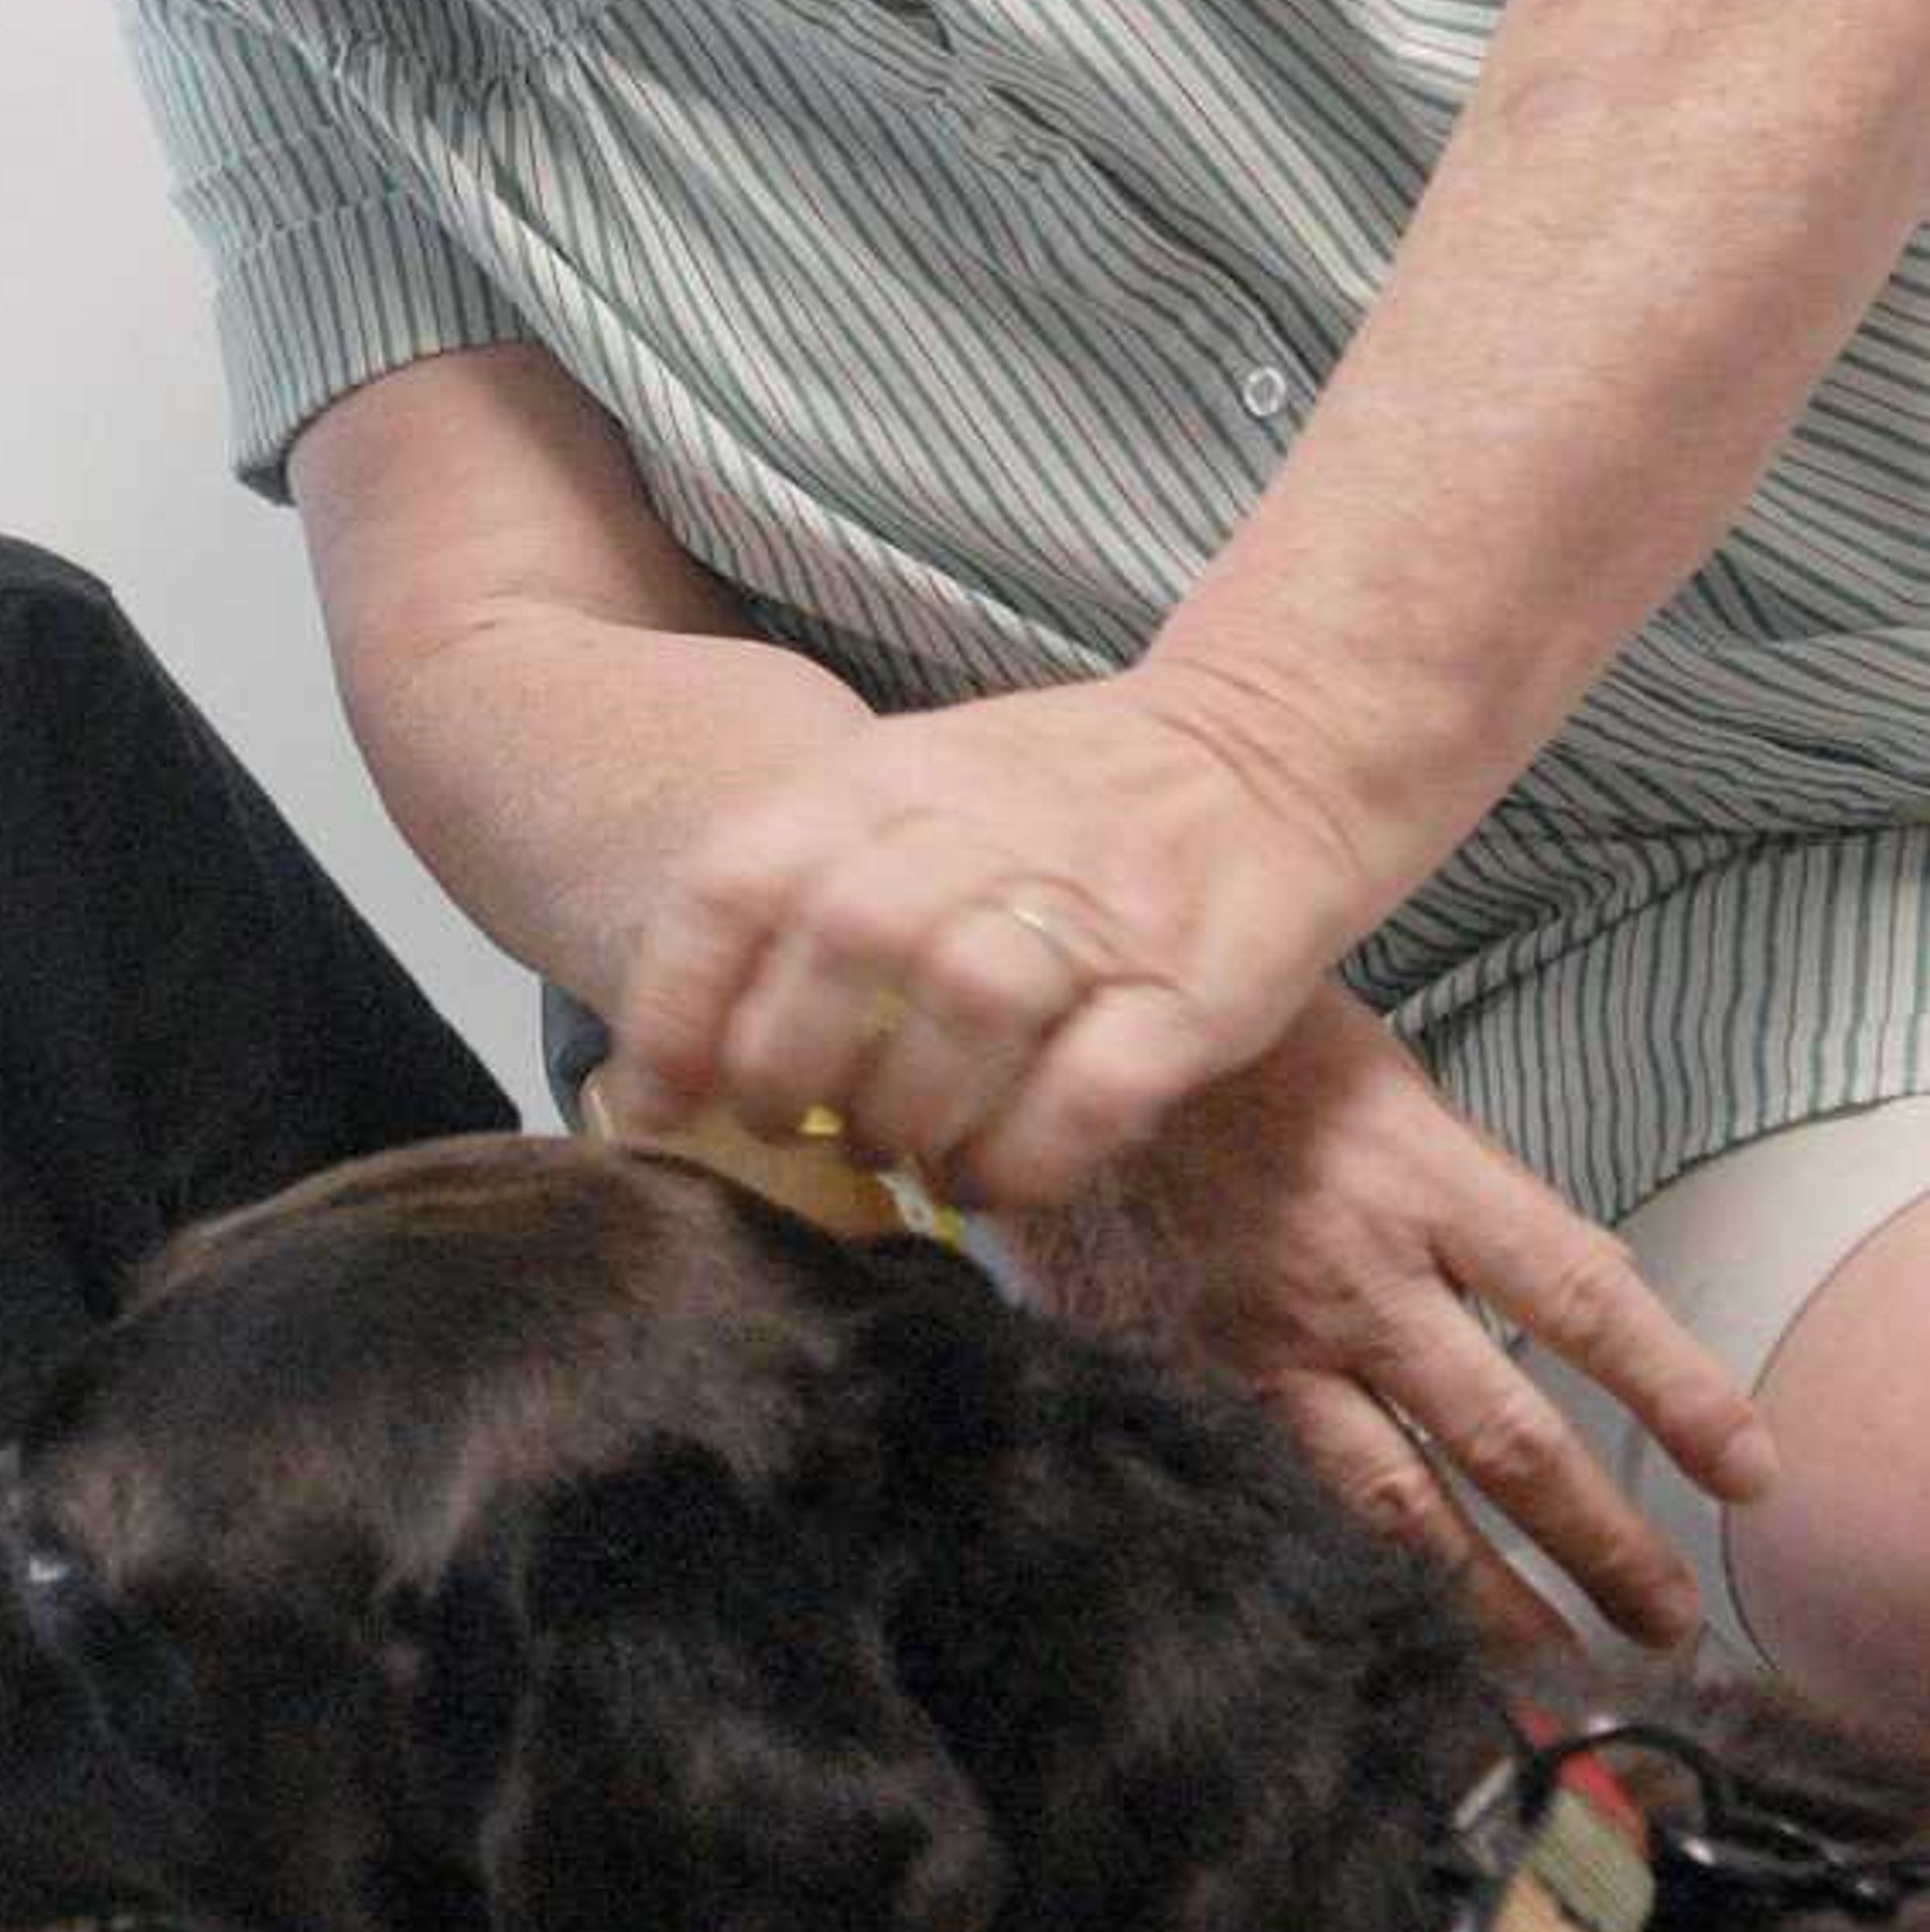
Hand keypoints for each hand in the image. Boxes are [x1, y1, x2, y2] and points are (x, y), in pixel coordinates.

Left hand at [606, 671, 1393, 1204]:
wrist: (1275, 750)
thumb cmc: (1067, 799)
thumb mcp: (922, 785)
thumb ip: (821, 878)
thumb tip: (704, 1042)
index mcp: (894, 775)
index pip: (739, 881)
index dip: (676, 1006)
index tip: (656, 1102)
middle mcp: (986, 826)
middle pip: (844, 942)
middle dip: (787, 1066)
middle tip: (788, 1128)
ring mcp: (1098, 906)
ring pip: (965, 1006)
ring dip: (902, 1111)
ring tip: (891, 1153)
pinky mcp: (1192, 990)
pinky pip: (1092, 1087)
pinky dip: (1022, 1156)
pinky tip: (987, 1182)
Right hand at [1004, 980, 1774, 1645]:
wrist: (1049, 1040)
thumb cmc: (1234, 1046)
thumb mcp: (1380, 1077)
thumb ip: (1465, 1193)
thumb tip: (1574, 1287)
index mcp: (1419, 1177)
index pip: (1586, 1300)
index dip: (1679, 1393)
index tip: (1747, 1471)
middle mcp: (1353, 1275)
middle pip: (1508, 1438)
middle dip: (1604, 1544)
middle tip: (1667, 1619)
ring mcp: (1259, 1340)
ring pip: (1394, 1502)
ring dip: (1485, 1595)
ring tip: (1550, 1657)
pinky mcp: (1178, 1376)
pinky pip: (1273, 1494)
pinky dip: (1336, 1567)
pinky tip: (1373, 1616)